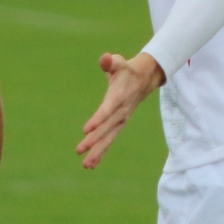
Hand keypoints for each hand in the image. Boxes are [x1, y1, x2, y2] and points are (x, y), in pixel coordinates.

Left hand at [76, 51, 163, 168]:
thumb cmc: (127, 70)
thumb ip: (110, 62)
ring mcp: (121, 120)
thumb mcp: (119, 62)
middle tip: (79, 150)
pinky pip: (110, 141)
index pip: (108, 110)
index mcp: (119, 97)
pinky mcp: (119, 125)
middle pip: (106, 128)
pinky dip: (101, 152)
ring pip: (108, 138)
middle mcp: (121, 112)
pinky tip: (91, 164)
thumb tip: (105, 59)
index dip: (98, 119)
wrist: (145, 79)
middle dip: (93, 140)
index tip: (86, 129)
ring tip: (85, 165)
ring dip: (97, 152)